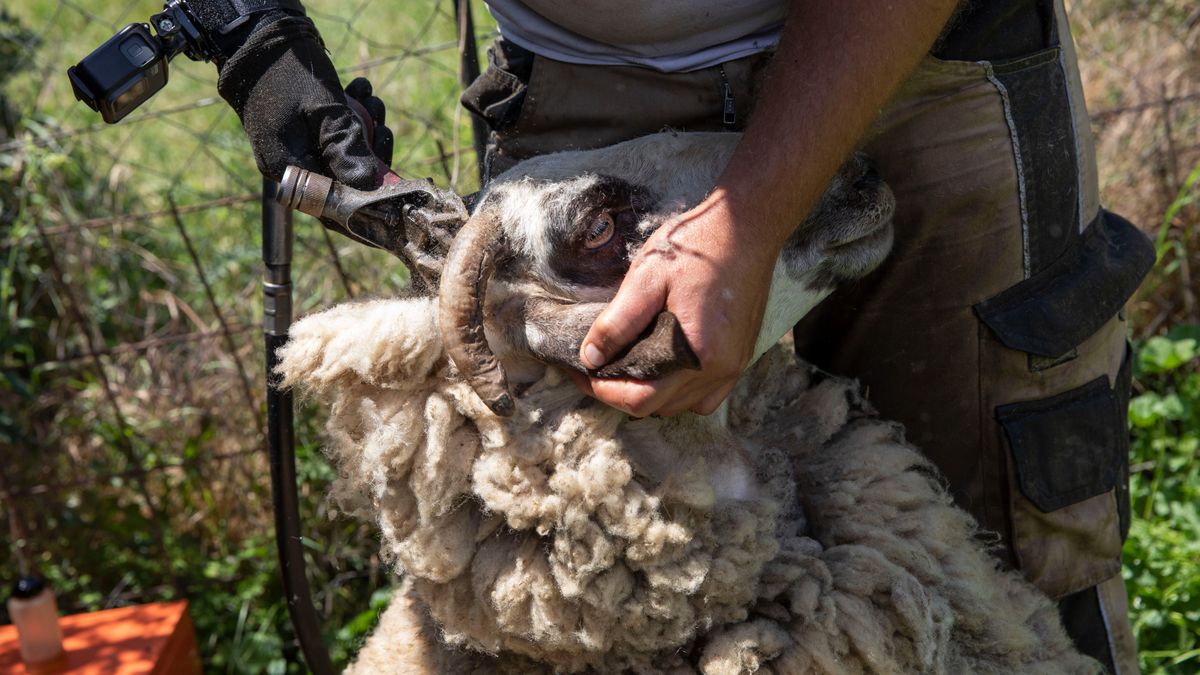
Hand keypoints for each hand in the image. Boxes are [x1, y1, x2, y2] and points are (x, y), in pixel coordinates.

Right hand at [215, 15, 385, 188]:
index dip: (366, 196)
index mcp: (289, 168)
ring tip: (370, 96)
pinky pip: (331, 133)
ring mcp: (294, 146)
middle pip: (342, 176)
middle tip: (382, 119)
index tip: (392, 182)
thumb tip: (371, 185)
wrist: (257, 34)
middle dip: (370, 150)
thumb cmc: (288, 70)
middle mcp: (289, 164)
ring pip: (341, 151)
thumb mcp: (324, 109)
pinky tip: (358, 89)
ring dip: (365, 125)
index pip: (334, 201)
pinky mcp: (300, 129)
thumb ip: (347, 148)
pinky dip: (348, 115)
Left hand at [575, 192, 778, 416]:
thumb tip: (590, 357)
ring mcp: (734, 365)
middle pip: (660, 407)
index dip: (603, 391)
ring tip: (627, 366)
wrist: (745, 227)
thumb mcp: (647, 278)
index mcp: (697, 354)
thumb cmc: (697, 247)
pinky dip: (681, 390)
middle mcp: (720, 369)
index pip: (641, 399)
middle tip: (595, 366)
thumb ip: (617, 322)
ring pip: (684, 405)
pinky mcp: (740, 355)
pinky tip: (664, 366)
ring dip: (653, 394)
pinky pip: (708, 395)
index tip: (580, 372)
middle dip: (622, 393)